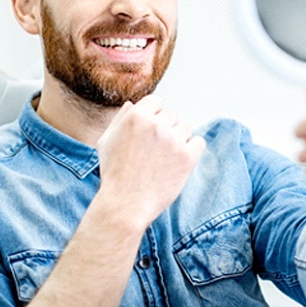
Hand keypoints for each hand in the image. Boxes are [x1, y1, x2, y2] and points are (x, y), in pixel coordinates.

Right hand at [96, 95, 205, 227]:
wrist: (125, 204)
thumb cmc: (114, 174)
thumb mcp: (107, 141)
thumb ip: (120, 119)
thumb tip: (132, 104)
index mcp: (136, 117)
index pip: (156, 102)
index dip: (154, 115)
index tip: (151, 132)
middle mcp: (156, 125)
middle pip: (172, 115)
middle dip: (166, 128)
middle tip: (156, 150)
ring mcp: (173, 140)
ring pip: (186, 128)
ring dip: (178, 139)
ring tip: (165, 158)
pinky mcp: (188, 157)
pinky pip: (199, 142)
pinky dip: (192, 150)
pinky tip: (179, 161)